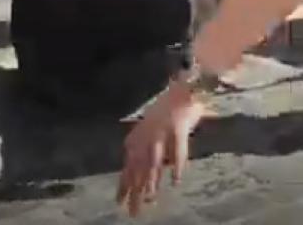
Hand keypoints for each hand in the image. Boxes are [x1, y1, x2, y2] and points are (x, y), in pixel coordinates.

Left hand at [117, 80, 206, 217]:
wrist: (182, 89)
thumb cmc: (169, 112)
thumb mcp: (152, 134)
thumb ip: (147, 153)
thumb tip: (145, 177)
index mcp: (137, 139)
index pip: (128, 167)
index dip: (123, 186)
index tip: (119, 204)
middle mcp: (145, 137)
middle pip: (138, 169)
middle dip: (135, 192)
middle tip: (133, 213)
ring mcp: (160, 131)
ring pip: (154, 162)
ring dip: (152, 182)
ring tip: (150, 200)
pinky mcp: (177, 126)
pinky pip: (177, 150)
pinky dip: (176, 165)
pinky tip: (176, 180)